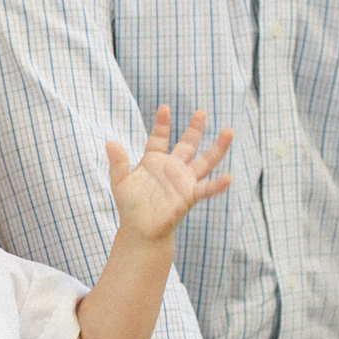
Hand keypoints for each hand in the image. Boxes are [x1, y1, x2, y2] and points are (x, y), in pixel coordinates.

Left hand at [106, 106, 232, 241]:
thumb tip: (109, 142)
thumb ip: (118, 163)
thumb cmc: (130, 207)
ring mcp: (183, 181)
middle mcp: (172, 168)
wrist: (140, 230)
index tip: (164, 108)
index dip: (162, 124)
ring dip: (217, 148)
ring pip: (205, 161)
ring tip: (229, 132)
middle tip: (201, 112)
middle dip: (195, 128)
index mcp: (154, 161)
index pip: (160, 138)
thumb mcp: (120, 182)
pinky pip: (206, 188)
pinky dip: (218, 184)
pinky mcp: (189, 196)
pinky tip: (229, 177)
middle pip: (187, 144)